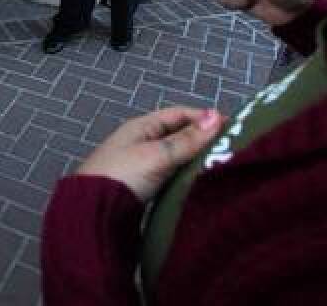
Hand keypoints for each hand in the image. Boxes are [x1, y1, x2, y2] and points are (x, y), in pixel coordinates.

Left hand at [76, 106, 223, 201]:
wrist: (93, 211)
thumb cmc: (123, 175)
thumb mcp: (157, 154)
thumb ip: (187, 140)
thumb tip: (216, 117)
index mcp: (141, 127)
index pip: (178, 114)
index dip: (204, 118)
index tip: (231, 126)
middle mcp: (142, 142)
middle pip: (179, 135)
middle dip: (203, 140)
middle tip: (233, 148)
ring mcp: (143, 165)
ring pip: (177, 157)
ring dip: (196, 160)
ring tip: (223, 166)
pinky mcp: (145, 187)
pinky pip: (172, 175)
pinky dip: (187, 177)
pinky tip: (202, 183)